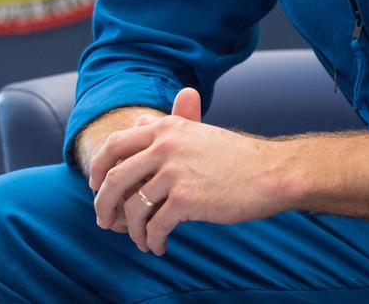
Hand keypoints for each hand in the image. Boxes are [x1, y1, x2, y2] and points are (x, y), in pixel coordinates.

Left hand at [90, 87, 286, 255]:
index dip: (98, 168)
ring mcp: (174, 172)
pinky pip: (154, 227)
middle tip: (104, 221)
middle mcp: (165, 145)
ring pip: (133, 208)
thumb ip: (168, 125)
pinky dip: (152, 241)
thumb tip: (140, 121)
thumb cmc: (236, 156)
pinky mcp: (186, 200)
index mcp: (166, 128)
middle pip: (114, 178)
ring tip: (140, 240)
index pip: (114, 145)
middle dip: (104, 204)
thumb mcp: (197, 132)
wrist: (271, 172)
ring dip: (131, 230)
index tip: (96, 186)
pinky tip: (159, 246)